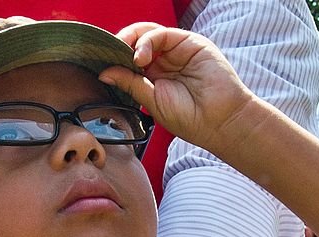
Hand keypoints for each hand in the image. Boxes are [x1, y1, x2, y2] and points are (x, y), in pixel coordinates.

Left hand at [100, 23, 254, 153]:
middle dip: (119, 46)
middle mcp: (164, 62)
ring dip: (130, 41)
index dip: (115, 60)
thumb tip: (104, 73)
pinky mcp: (188, 42)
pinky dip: (146, 42)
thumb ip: (130, 83)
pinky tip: (140, 57)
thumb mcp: (152, 101)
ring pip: (147, 35)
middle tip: (107, 55)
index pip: (129, 62)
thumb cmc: (189, 118)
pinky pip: (162, 34)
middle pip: (135, 44)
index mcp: (154, 79)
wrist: (219, 120)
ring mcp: (176, 51)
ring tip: (125, 55)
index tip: (99, 65)